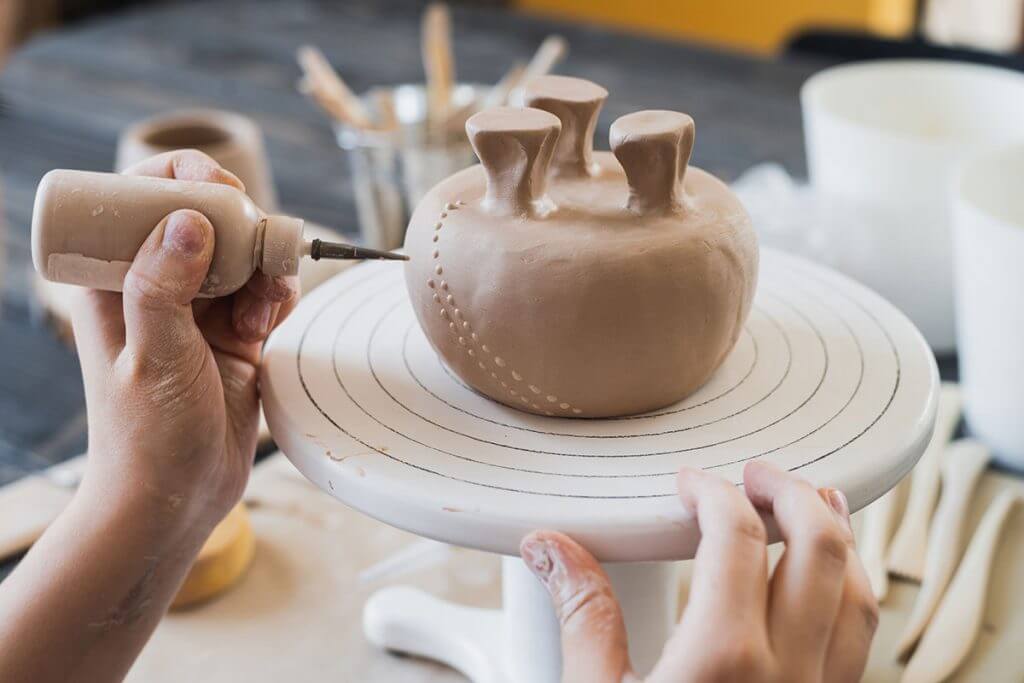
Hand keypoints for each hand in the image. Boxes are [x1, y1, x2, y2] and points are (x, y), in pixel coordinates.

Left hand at [72, 149, 298, 531]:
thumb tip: (188, 219)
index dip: (180, 180)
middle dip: (239, 226)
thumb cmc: (144, 436)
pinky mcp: (234, 337)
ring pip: (241, 257)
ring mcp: (198, 312)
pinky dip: (278, 298)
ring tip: (266, 306)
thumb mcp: (152, 358)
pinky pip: (264, 295)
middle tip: (258, 247)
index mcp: (116, 281)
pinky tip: (274, 322)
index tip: (220, 190)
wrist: (177, 499)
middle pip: (203, 221)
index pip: (139, 201)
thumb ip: (163, 288)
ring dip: (265, 268)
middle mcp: (157, 287)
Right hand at [520, 460, 877, 682]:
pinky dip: (851, 593)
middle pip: (820, 547)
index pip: (736, 534)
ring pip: (859, 594)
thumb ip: (582, 614)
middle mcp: (787, 673)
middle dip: (791, 492)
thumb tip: (552, 548)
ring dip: (838, 537)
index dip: (712, 491)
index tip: (690, 483)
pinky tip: (827, 585)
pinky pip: (861, 644)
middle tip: (756, 474)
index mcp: (724, 658)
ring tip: (812, 503)